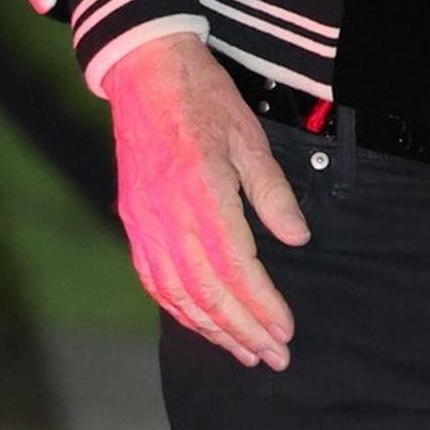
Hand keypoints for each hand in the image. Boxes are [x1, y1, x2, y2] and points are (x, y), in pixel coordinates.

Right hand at [103, 33, 310, 367]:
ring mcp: (145, 221)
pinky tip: (200, 323)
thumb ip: (272, 193)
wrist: (147, 72)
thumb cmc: (204, 99)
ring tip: (244, 351)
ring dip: (212, 329)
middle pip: (207, 292)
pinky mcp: (133, 221)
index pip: (236, 267)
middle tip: (273, 357)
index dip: (262, 305)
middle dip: (242, 331)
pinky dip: (179, 308)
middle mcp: (168, 215)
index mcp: (202, 192)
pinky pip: (154, 280)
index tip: (285, 330)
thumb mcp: (250, 137)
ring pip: (178, 294)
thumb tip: (296, 239)